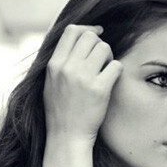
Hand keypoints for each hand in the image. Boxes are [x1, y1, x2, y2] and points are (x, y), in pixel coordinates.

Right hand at [43, 24, 122, 144]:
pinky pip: (116, 66)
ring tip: (105, 72)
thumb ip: (60, 62)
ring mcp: (84, 78)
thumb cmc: (60, 111)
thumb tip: (76, 40)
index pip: (72, 31)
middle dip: (99, 44)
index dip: (87, 29)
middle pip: (90, 37)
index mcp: (54, 65)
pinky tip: (110, 82)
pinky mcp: (100, 89)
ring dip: (108, 57)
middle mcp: (67, 68)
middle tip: (100, 60)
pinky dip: (116, 71)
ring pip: (104, 48)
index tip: (96, 35)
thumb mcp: (50, 83)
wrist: (67, 137)